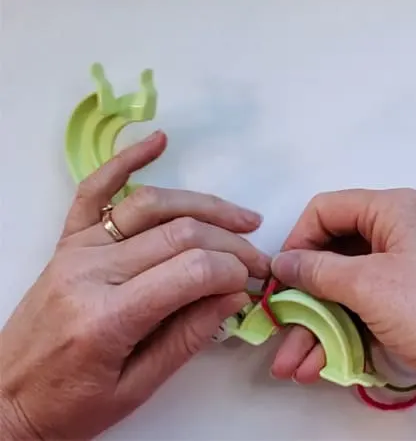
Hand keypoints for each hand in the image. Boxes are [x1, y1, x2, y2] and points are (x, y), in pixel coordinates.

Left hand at [0, 131, 270, 439]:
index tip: (254, 283)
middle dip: (232, 243)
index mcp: (107, 317)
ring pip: (151, 205)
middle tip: (258, 260)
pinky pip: (94, 191)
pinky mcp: (67, 242)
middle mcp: (90, 272)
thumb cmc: (70, 404)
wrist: (6, 399)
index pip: (191, 271)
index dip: (234, 270)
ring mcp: (76, 250)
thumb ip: (188, 337)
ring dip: (205, 205)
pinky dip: (126, 161)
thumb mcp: (138, 387)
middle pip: (179, 234)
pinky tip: (159, 143)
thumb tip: (234, 295)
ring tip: (243, 218)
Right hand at [268, 189, 415, 438]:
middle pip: (338, 254)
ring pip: (351, 289)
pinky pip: (370, 308)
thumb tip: (282, 261)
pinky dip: (344, 332)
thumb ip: (316, 269)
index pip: (329, 209)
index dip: (298, 239)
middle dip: (304, 297)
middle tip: (280, 327)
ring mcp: (414, 271)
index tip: (279, 277)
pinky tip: (319, 364)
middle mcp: (406, 232)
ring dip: (318, 325)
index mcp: (398, 208)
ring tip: (292, 364)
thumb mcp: (366, 284)